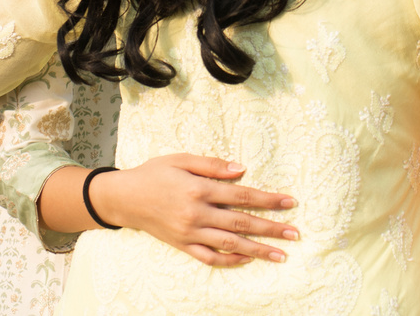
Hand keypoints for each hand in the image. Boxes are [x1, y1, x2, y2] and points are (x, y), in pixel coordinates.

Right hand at [89, 155, 298, 266]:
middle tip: (295, 233)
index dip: (268, 200)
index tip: (290, 203)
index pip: (242, 195)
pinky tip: (246, 259)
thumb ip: (212, 165)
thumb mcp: (181, 159)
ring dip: (258, 250)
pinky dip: (229, 260)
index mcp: (198, 189)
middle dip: (271, 228)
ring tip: (281, 255)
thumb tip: (242, 170)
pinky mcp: (182, 245)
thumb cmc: (153, 173)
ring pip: (230, 243)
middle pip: (241, 222)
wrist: (123, 198)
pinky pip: (209, 257)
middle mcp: (196, 213)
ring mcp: (189, 233)